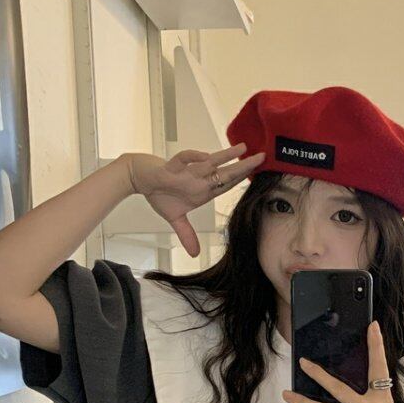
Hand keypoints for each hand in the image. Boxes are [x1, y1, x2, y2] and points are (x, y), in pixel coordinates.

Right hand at [125, 144, 265, 256]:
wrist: (140, 178)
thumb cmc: (160, 192)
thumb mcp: (175, 218)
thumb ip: (187, 234)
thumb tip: (195, 254)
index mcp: (202, 190)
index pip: (227, 184)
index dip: (243, 179)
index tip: (260, 173)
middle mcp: (198, 179)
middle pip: (225, 173)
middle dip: (244, 166)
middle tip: (263, 157)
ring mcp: (186, 172)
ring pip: (209, 163)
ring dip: (225, 156)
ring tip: (242, 148)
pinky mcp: (171, 167)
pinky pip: (183, 160)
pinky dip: (193, 158)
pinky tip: (206, 156)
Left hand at [281, 321, 399, 402]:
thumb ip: (370, 398)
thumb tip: (348, 383)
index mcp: (381, 400)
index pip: (378, 368)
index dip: (376, 346)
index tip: (373, 327)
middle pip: (337, 387)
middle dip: (317, 373)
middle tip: (302, 362)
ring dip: (301, 401)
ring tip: (287, 394)